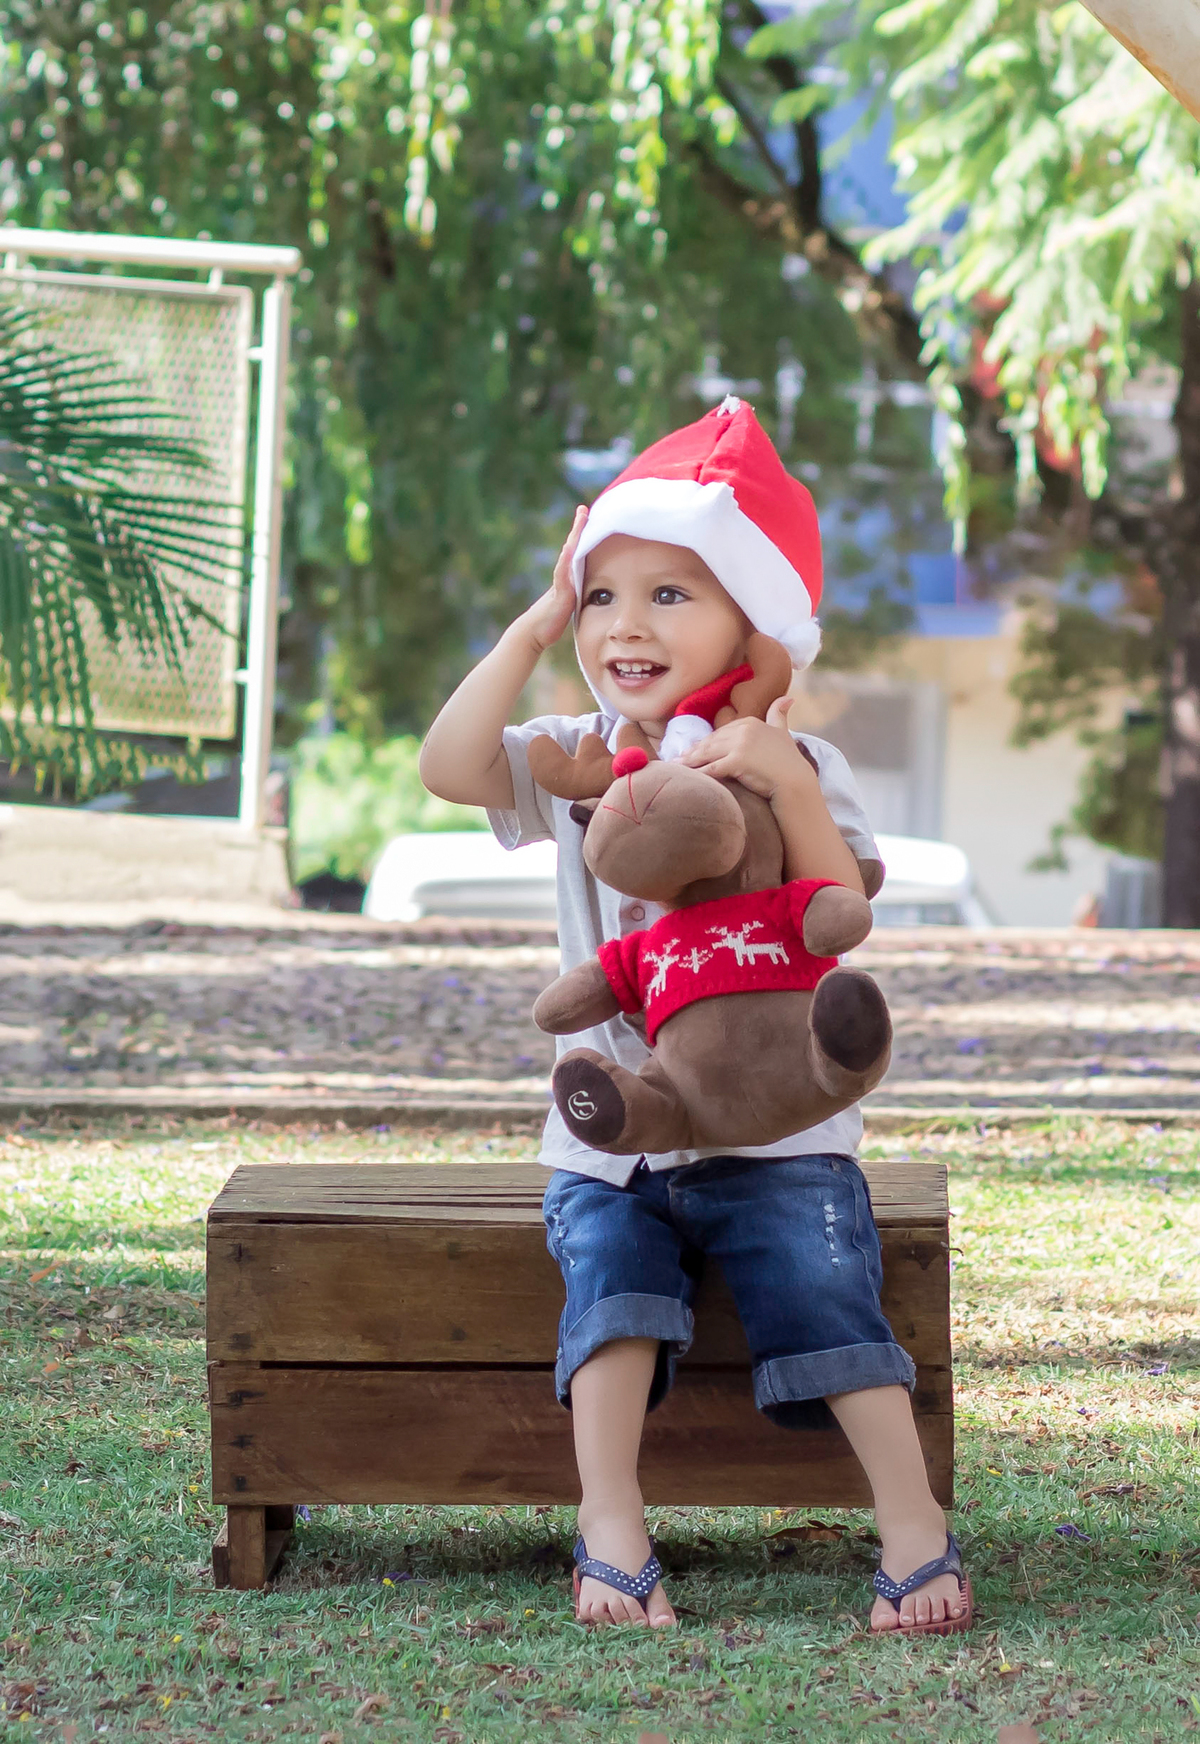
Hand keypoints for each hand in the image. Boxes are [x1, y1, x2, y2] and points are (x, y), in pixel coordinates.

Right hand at [517, 505, 587, 653]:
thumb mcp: (570, 604)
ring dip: (574, 536)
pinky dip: (566, 559)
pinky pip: (563, 573)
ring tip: (580, 520)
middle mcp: (564, 575)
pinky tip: (570, 547)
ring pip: (568, 554)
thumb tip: (587, 594)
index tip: (588, 516)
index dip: (582, 535)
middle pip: (572, 546)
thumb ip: (576, 595)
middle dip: (578, 527)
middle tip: (583, 508)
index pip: (577, 551)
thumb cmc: (552, 621)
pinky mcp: (560, 592)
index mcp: (569, 577)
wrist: (535, 632)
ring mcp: (560, 581)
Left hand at [679, 698, 815, 802]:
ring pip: (708, 753)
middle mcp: (744, 730)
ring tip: (677, 766)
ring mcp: (740, 745)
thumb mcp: (783, 732)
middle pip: (712, 741)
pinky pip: (712, 768)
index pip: (722, 731)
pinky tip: (688, 777)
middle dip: (694, 751)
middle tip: (678, 758)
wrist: (796, 782)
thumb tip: (788, 697)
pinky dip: (698, 772)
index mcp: (750, 722)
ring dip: (690, 760)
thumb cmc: (789, 760)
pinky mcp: (737, 761)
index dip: (707, 741)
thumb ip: (779, 714)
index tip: (695, 748)